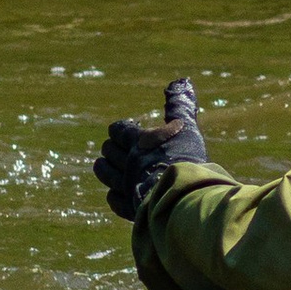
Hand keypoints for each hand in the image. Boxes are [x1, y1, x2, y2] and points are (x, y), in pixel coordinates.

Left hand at [92, 72, 207, 220]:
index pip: (118, 131)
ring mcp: (126, 186)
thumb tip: (181, 81)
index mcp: (138, 142)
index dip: (119, 130)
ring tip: (106, 166)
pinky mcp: (130, 208)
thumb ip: (180, 106)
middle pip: (109, 151)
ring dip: (105, 169)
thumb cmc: (185, 160)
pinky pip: (114, 199)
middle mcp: (127, 163)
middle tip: (118, 149)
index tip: (124, 131)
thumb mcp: (185, 128)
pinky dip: (114, 195)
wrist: (184, 198)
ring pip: (106, 174)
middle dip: (111, 148)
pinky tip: (119, 194)